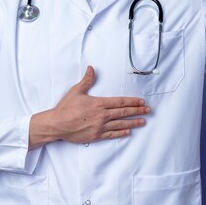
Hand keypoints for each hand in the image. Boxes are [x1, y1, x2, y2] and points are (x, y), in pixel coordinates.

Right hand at [29, 66, 150, 147]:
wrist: (57, 124)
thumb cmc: (66, 108)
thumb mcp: (76, 91)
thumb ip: (87, 80)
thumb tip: (92, 68)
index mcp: (99, 103)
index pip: (120, 102)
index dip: (132, 101)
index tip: (141, 102)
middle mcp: (102, 115)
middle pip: (124, 112)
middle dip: (137, 111)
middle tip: (148, 111)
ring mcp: (100, 126)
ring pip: (120, 124)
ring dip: (133, 122)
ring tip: (143, 121)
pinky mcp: (96, 136)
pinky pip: (112, 134)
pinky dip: (121, 132)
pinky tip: (128, 132)